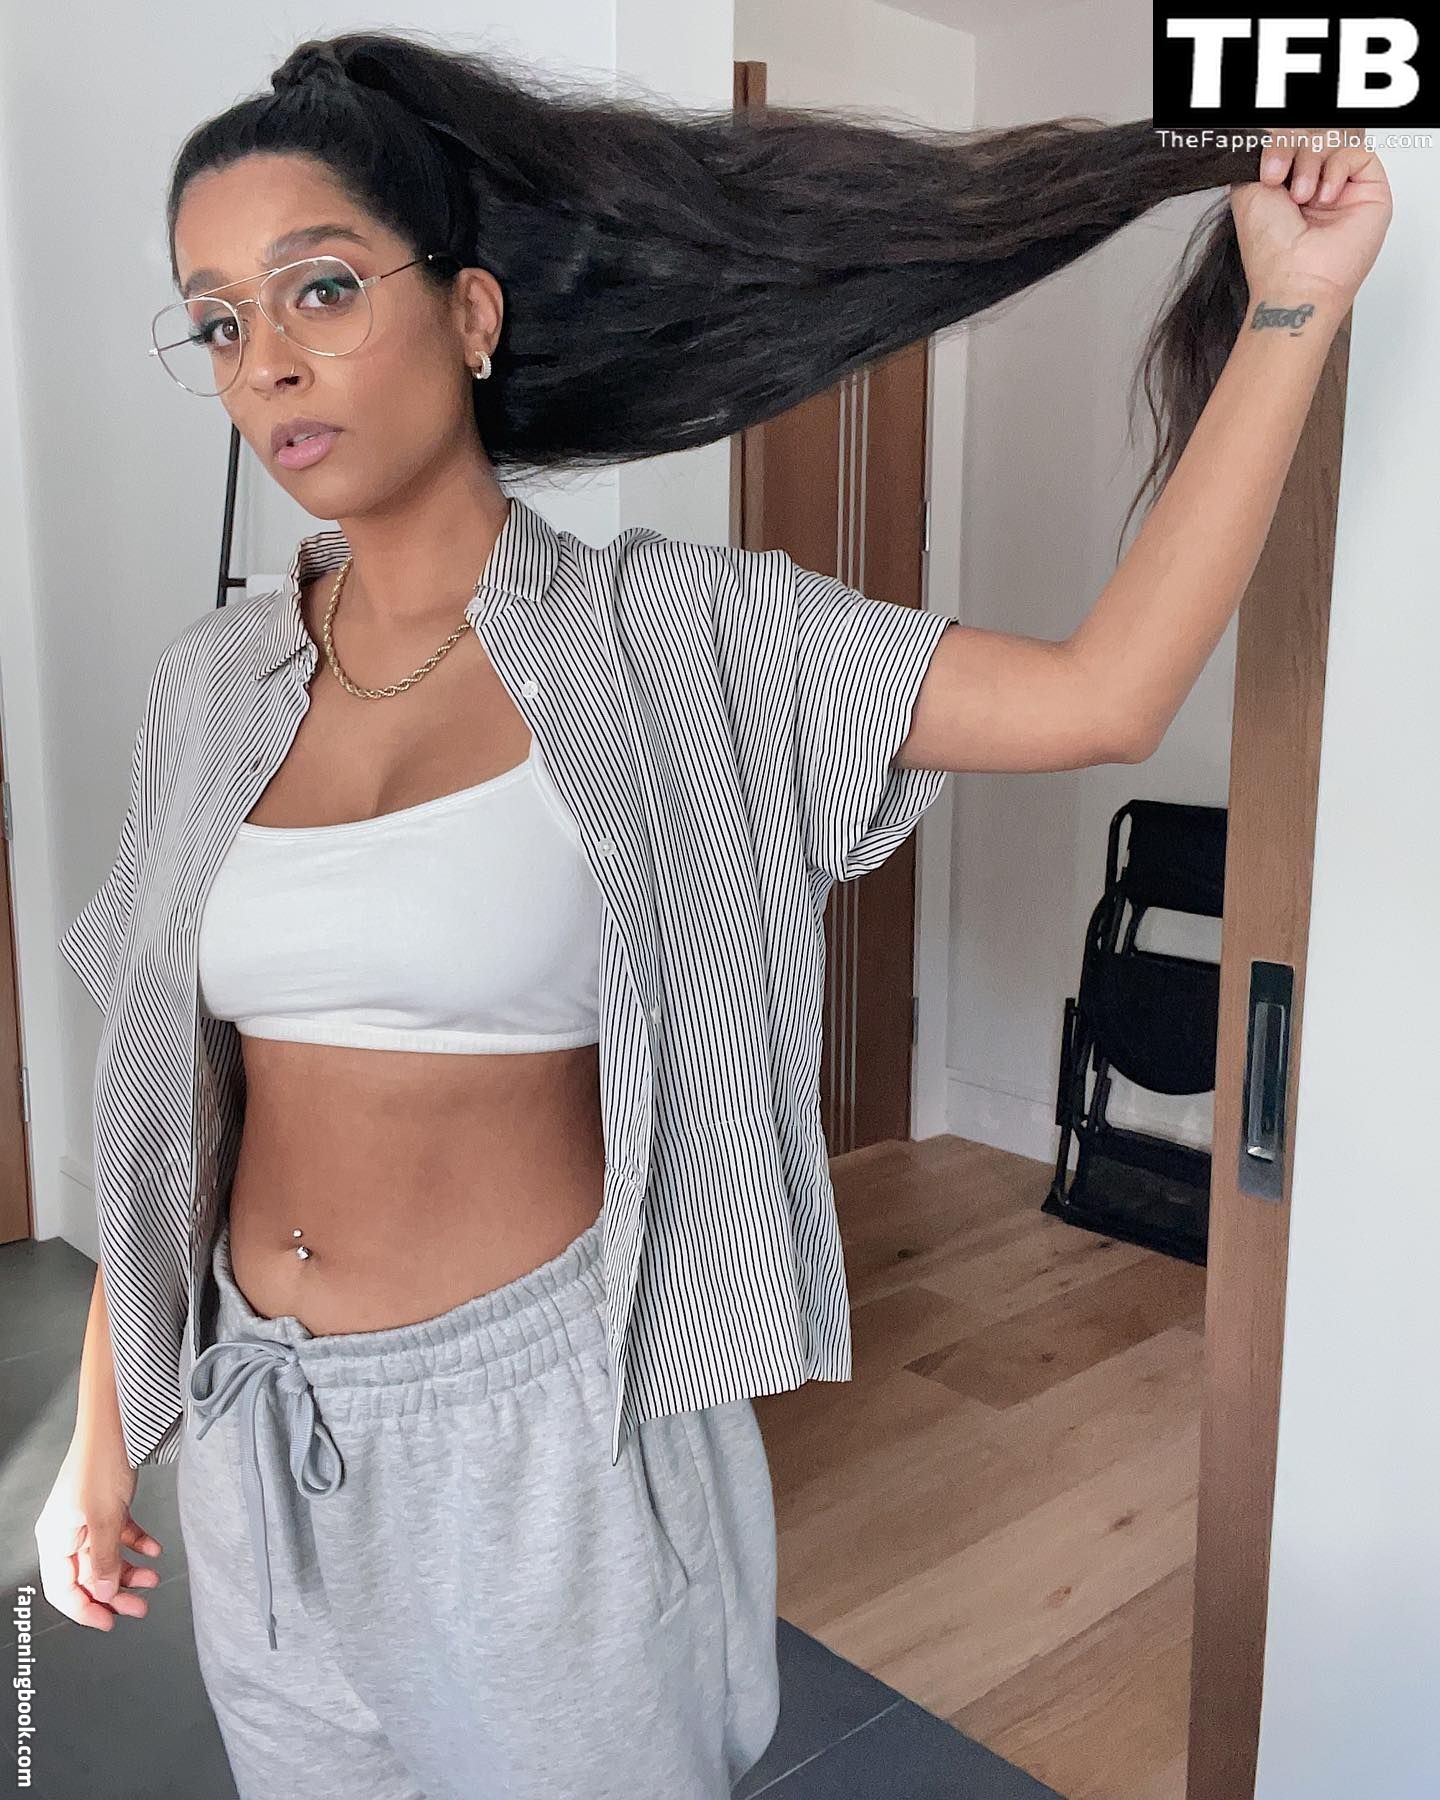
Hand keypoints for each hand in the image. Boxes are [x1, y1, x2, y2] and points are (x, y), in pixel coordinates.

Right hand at [34, 1438, 163, 1631]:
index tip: (109, 1622)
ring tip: (153, 1578)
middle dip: (114, 1594)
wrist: (116, 1423)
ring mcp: (86, 1519)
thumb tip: (104, 1594)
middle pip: (87, 1576)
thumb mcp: (104, 1519)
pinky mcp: (105, 1506)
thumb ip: (104, 1560)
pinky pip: (119, 1534)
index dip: (84, 1610)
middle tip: (139, 1607)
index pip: (62, 1589)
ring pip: (106, 1557)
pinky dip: (136, 1543)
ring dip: (129, 1570)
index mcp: (55, 1538)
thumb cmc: (101, 1464)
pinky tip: (154, 1548)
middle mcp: (68, 1532)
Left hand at [1229, 130, 1392, 307]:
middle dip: (1291, 148)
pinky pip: (1356, 151)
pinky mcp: (1369, 187)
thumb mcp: (1247, 191)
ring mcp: (1342, 184)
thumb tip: (1270, 137)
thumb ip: (1260, 155)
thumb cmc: (1272, 250)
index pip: (1290, 137)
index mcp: (1286, 180)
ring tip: (1301, 196)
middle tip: (1277, 178)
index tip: (1267, 170)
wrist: (1294, 278)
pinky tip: (1324, 197)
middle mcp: (1315, 180)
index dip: (1278, 143)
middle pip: (1311, 132)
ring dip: (1310, 161)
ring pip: (1333, 137)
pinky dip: (1334, 170)